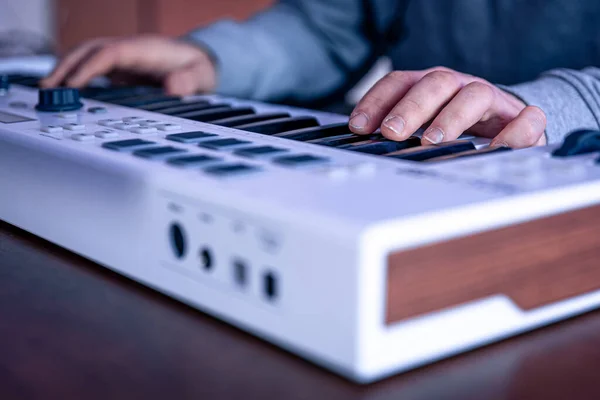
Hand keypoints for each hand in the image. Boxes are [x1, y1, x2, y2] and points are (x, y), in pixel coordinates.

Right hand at [40, 35, 216, 95]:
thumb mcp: (201, 76)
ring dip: (66, 70)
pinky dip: (77, 77)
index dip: (90, 67)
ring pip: (87, 57)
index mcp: (144, 50)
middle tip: (48, 88)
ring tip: (48, 90)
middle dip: (66, 66)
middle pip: (90, 50)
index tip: (74, 84)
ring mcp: (122, 59)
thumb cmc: (199, 69)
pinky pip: (92, 68)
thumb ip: (189, 81)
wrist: (199, 65)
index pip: (110, 53)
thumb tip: (173, 87)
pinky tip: (65, 93)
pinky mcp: (120, 69)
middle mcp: (129, 50)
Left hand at [348, 67, 546, 147]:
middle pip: (435, 83)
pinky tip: (494, 151)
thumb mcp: (421, 124)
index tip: (359, 127)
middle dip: (410, 107)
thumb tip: (361, 144)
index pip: (399, 82)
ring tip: (433, 141)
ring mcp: (491, 99)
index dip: (377, 101)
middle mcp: (458, 86)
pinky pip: (526, 119)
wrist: (504, 123)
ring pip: (475, 95)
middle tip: (392, 133)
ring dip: (452, 117)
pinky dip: (514, 133)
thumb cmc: (454, 124)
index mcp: (429, 86)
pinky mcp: (520, 118)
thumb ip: (397, 130)